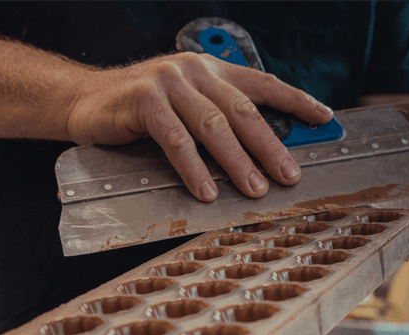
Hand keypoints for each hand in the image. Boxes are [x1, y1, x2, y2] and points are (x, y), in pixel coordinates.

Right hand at [66, 52, 334, 201]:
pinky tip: (205, 189)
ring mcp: (169, 84)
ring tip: (255, 188)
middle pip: (243, 112)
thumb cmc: (140, 109)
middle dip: (271, 146)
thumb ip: (219, 116)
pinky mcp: (144, 101)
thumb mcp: (186, 104)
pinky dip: (193, 168)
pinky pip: (176, 140)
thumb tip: (265, 151)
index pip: (263, 83)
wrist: (84, 100)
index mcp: (212, 70)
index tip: (325, 117)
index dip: (297, 100)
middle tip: (289, 175)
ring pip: (214, 127)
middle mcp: (195, 71)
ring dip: (238, 162)